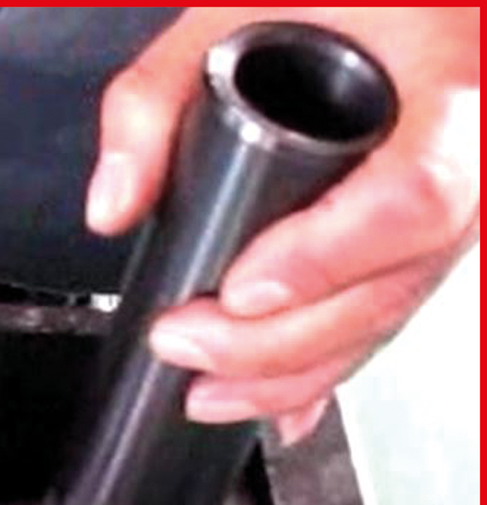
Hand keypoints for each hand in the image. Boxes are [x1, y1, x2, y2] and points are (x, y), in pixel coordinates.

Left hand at [86, 7, 479, 442]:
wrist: (404, 0)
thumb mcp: (232, 13)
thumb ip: (152, 100)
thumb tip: (113, 205)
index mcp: (449, 91)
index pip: (415, 199)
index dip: (327, 260)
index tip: (242, 290)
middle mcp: (471, 158)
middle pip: (394, 285)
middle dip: (280, 341)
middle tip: (187, 347)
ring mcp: (461, 202)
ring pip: (390, 316)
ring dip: (293, 372)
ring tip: (207, 390)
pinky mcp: (432, 234)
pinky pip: (388, 313)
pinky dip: (327, 367)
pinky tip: (277, 405)